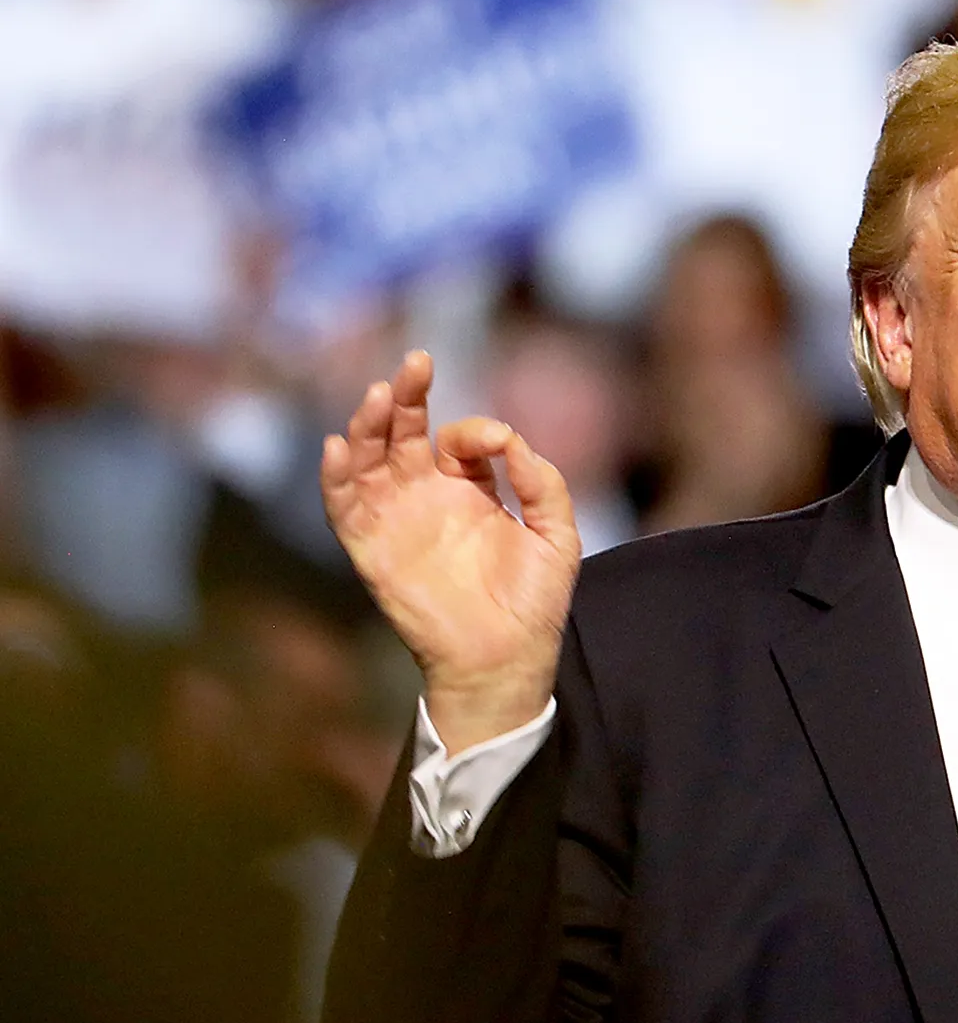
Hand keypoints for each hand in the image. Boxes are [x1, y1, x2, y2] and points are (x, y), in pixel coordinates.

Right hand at [323, 350, 581, 752]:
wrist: (506, 660)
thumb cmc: (533, 603)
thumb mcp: (557, 536)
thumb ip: (542, 484)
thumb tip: (512, 440)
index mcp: (471, 490)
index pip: (459, 440)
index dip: (474, 432)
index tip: (497, 444)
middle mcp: (428, 497)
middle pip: (403, 432)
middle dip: (406, 395)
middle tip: (416, 362)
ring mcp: (397, 520)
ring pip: (369, 458)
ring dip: (368, 425)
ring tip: (378, 395)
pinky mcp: (372, 548)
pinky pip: (343, 507)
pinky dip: (335, 477)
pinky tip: (338, 446)